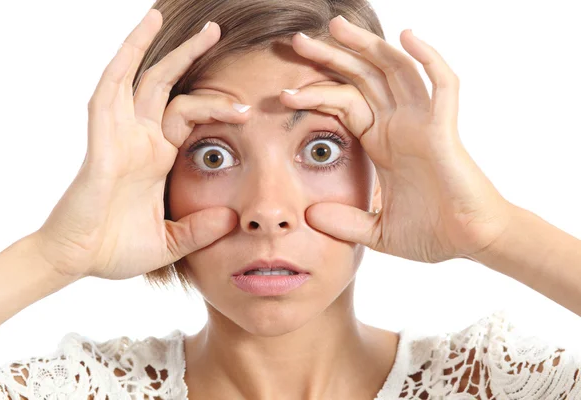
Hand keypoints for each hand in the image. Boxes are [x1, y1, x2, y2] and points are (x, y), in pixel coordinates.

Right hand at [36, 11, 245, 279]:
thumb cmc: (117, 250)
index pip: (188, 115)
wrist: (79, 261)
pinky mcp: (102, 141)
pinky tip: (137, 41)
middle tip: (214, 30)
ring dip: (150, 47)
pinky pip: (108, 95)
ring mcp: (119, 137)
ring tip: (162, 16)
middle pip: (165, 85)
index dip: (217, 106)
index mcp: (157, 158)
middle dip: (188, 56)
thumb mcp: (171, 241)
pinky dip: (121, 66)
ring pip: (137, 79)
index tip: (247, 109)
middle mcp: (140, 140)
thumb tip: (232, 219)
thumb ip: (200, 230)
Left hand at [280, 16, 513, 263]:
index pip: (343, 104)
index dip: (315, 94)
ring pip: (394, 70)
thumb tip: (310, 217)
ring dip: (367, 46)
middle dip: (331, 57)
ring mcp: (422, 123)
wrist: (471, 244)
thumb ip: (346, 223)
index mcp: (380, 143)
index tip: (283, 93)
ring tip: (336, 27)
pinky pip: (441, 85)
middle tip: (298, 41)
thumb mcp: (378, 231)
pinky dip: (428, 58)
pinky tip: (408, 37)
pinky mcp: (444, 129)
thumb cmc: (432, 234)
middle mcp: (398, 125)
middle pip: (362, 78)